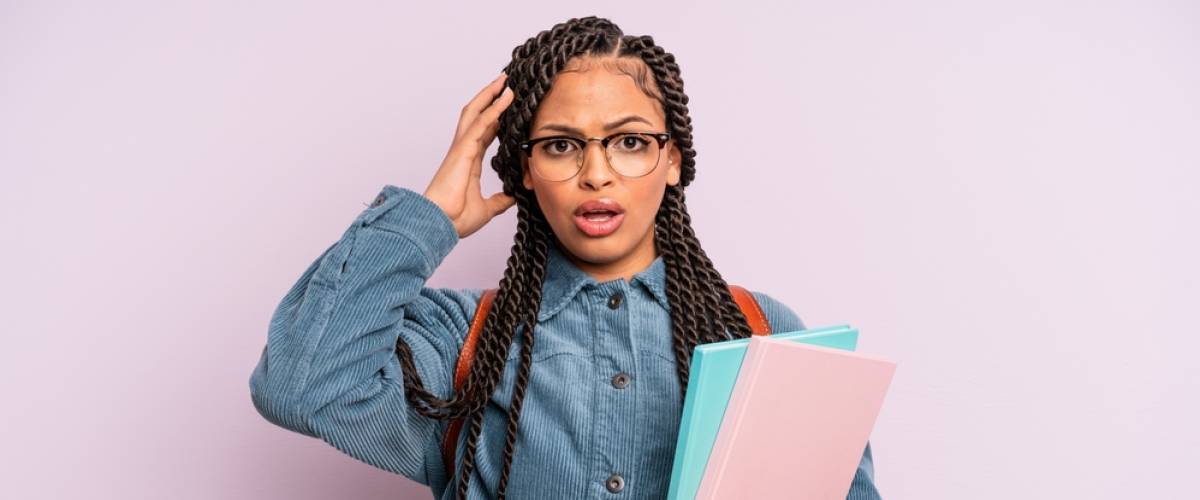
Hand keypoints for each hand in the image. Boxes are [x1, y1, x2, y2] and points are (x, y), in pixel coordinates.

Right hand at [422, 72, 516, 238]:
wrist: (441, 224)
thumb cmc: (455, 218)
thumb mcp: (487, 209)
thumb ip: (499, 200)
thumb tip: (513, 197)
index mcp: (469, 162)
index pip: (485, 133)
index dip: (495, 119)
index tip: (506, 107)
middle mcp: (464, 150)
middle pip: (477, 115)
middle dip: (489, 98)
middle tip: (504, 83)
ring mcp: (462, 148)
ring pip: (476, 112)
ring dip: (490, 95)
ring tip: (504, 81)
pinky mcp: (463, 149)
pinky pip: (481, 123)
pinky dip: (494, 109)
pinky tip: (505, 98)